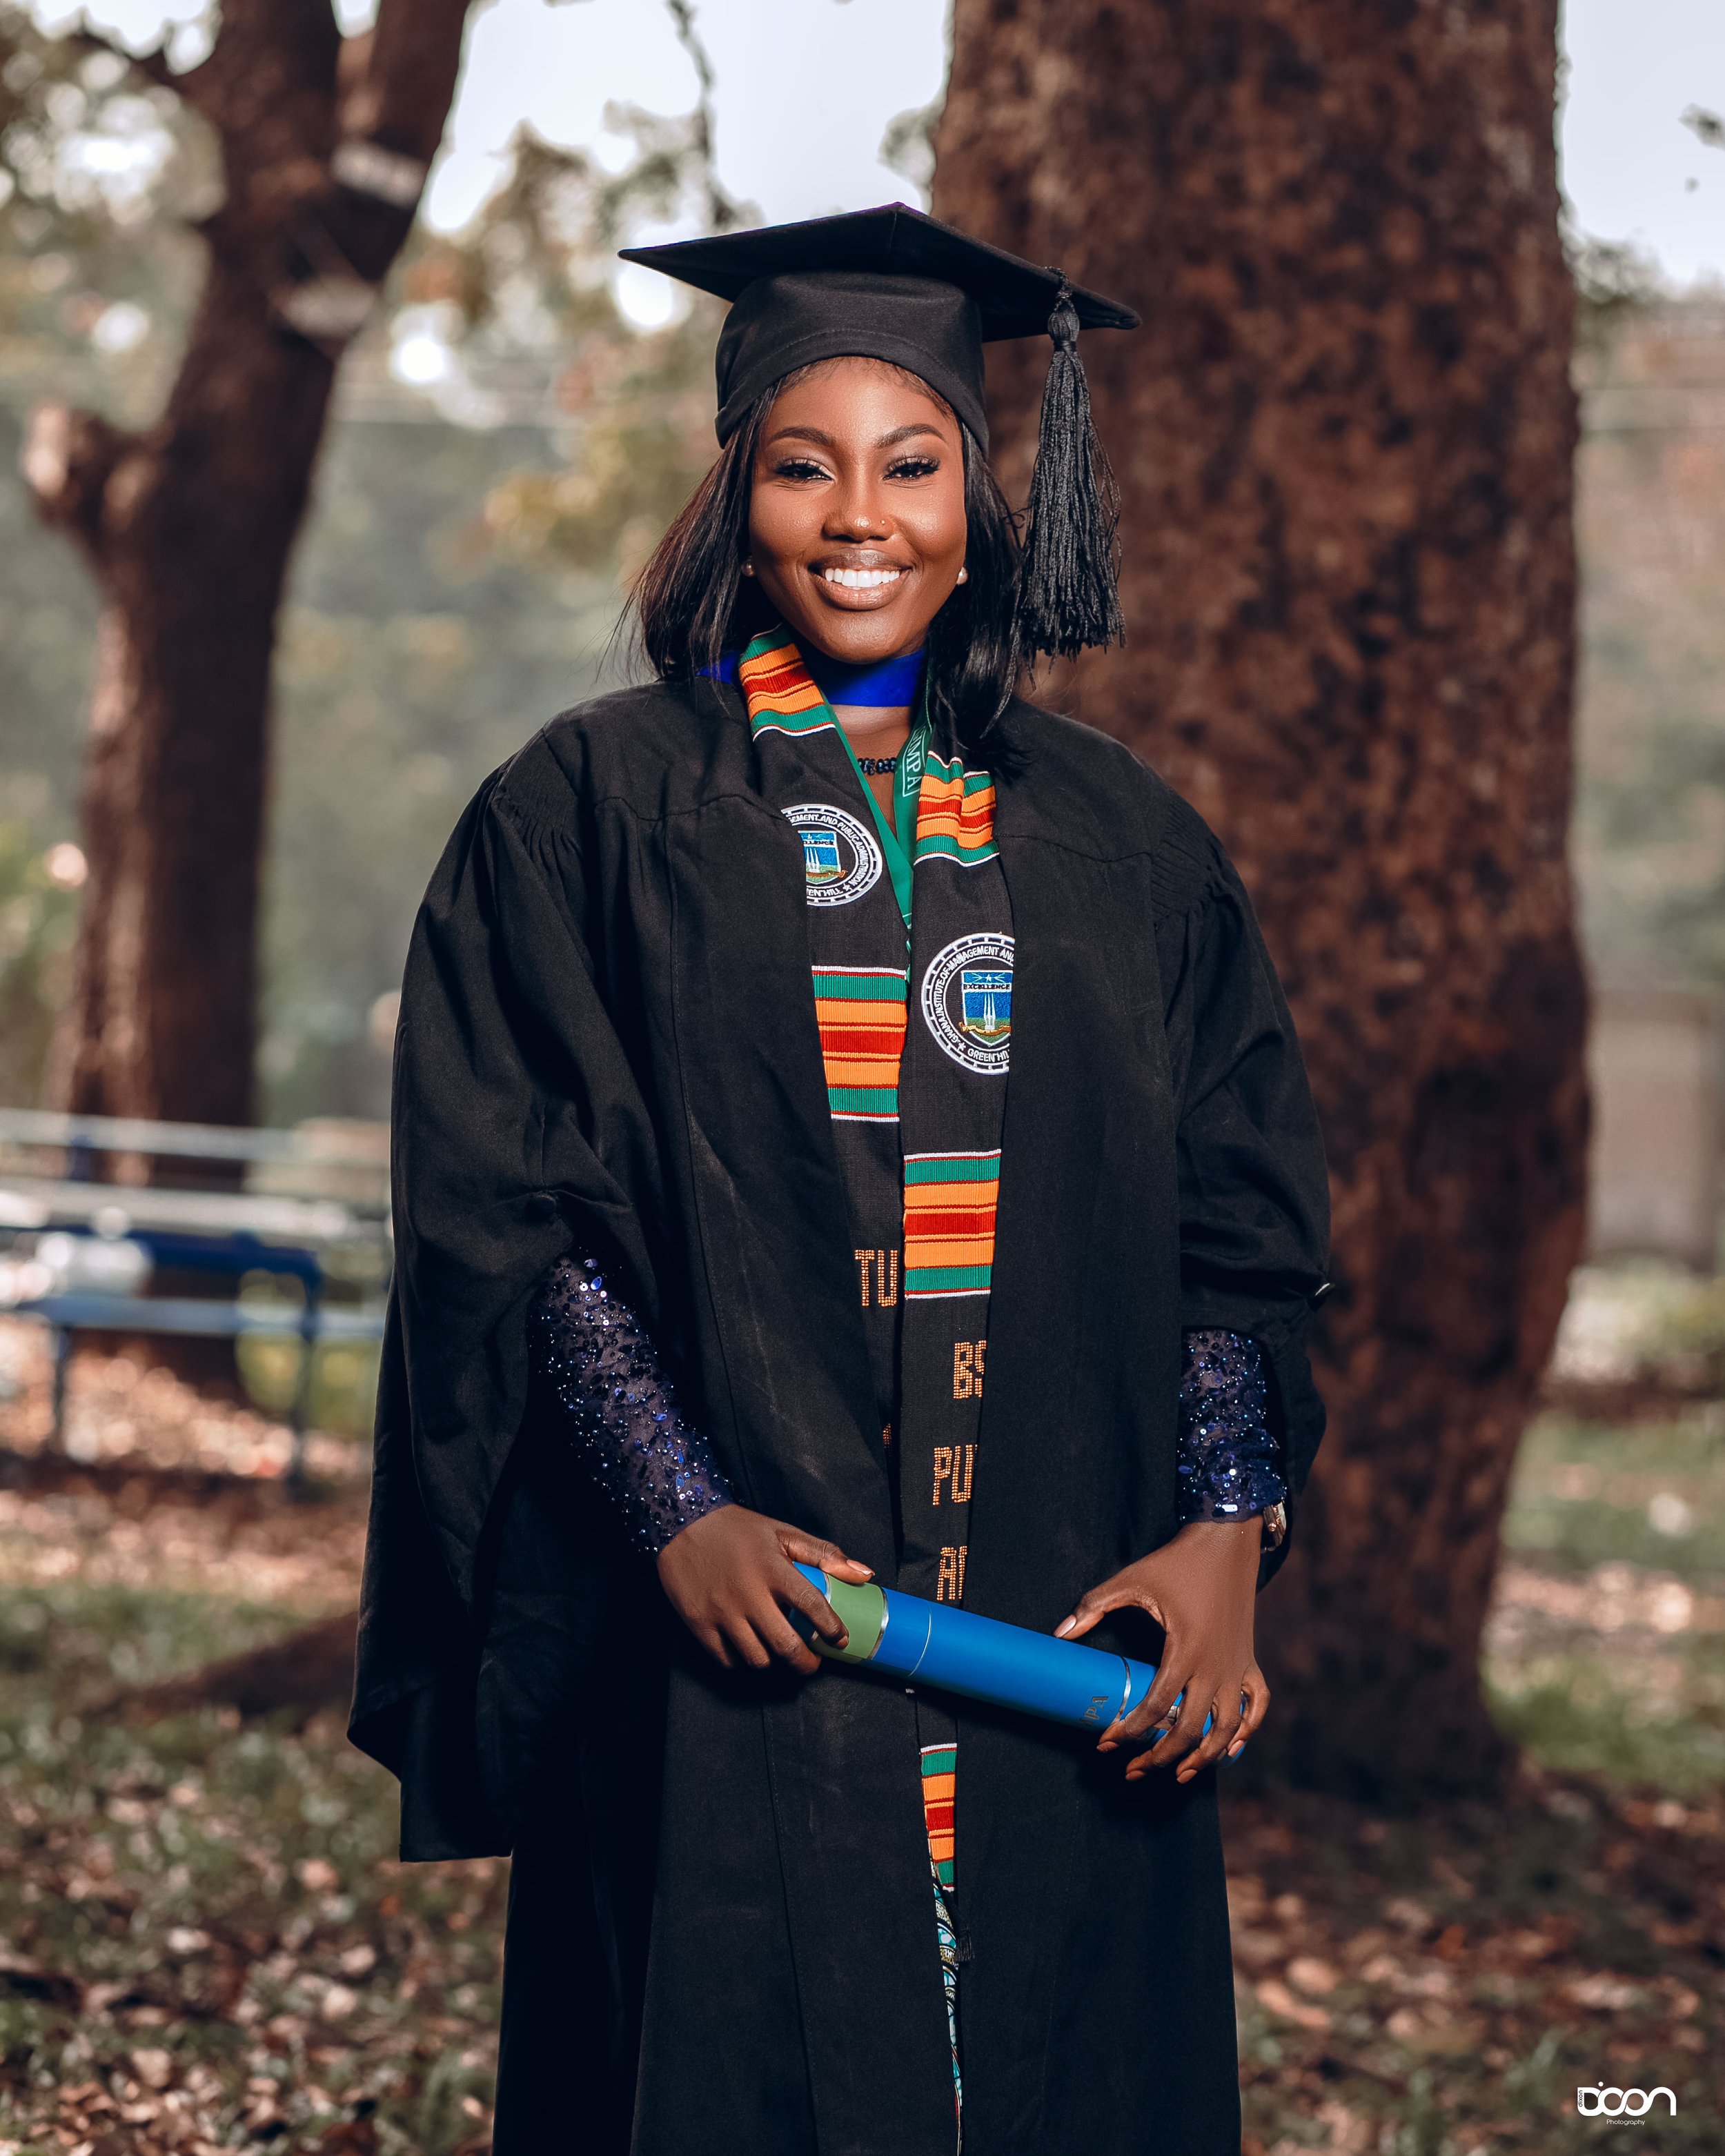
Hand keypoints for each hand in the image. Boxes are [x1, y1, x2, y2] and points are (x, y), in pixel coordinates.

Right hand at [656, 1505, 873, 1675]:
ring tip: (779, 1653)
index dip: (831, 1629)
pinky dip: (743, 1661)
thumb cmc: (738, 1529)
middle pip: (786, 1646)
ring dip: (775, 1662)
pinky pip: (727, 1660)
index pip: (812, 1606)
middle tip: (813, 1662)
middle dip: (806, 1663)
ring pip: (757, 1659)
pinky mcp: (699, 1623)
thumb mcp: (783, 1533)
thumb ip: (825, 1555)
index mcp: (773, 1568)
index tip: (840, 1640)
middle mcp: (748, 1593)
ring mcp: (721, 1612)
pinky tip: (751, 1649)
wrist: (683, 1524)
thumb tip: (864, 1574)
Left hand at [1055, 1518, 1267, 1782]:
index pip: (1155, 1707)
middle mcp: (1216, 1666)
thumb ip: (1095, 1605)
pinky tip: (1228, 1749)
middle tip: (1134, 1770)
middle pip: (1190, 1730)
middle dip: (1160, 1757)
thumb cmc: (1177, 1562)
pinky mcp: (1250, 1662)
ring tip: (1179, 1773)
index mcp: (1185, 1650)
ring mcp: (1237, 1667)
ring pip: (1227, 1730)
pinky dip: (1245, 1732)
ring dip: (1205, 1758)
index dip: (1128, 1731)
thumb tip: (1060, 1632)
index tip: (1106, 1743)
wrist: (1226, 1541)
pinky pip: (1257, 1707)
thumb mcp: (1132, 1579)